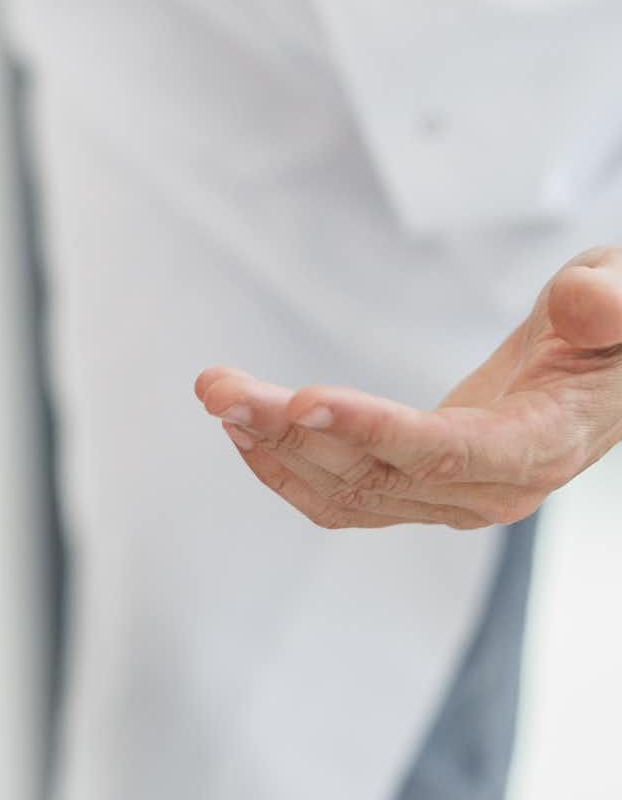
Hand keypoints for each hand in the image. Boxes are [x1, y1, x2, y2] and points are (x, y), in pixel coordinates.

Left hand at [195, 248, 621, 529]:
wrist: (611, 368)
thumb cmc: (611, 333)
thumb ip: (607, 304)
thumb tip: (585, 303)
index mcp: (540, 444)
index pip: (448, 449)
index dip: (372, 430)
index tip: (303, 399)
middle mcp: (492, 486)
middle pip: (376, 473)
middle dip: (287, 429)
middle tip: (218, 387)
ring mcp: (454, 494)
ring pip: (348, 490)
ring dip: (272, 446)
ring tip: (216, 396)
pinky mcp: (422, 486)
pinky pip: (346, 495)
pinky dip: (287, 466)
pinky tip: (243, 430)